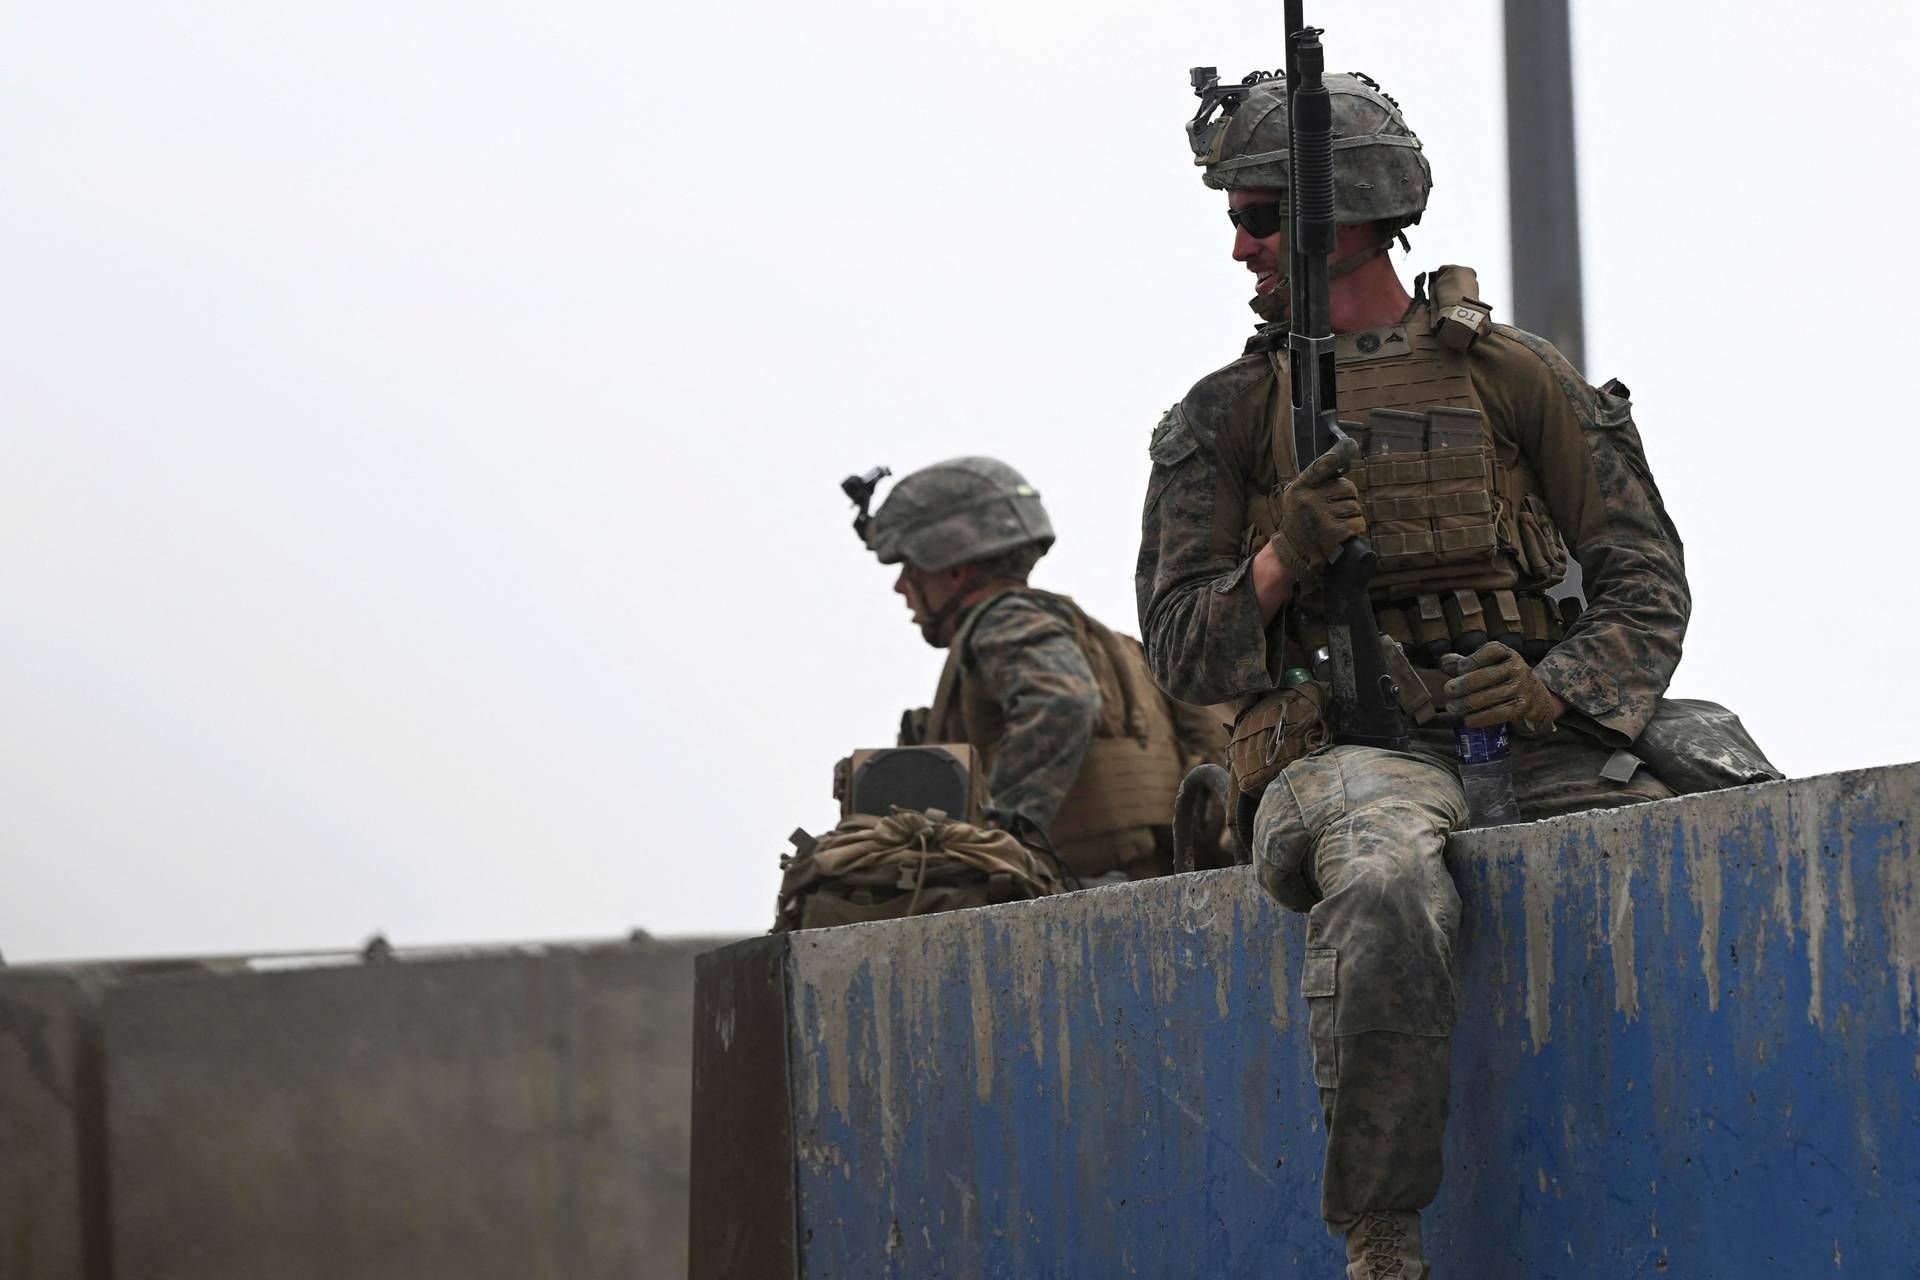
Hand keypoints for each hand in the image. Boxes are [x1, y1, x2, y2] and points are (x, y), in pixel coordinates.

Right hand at [1269, 437, 1364, 577]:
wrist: (1291, 555)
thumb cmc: (1300, 523)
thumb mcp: (1299, 497)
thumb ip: (1316, 480)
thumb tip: (1342, 454)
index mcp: (1300, 487)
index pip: (1322, 465)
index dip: (1337, 455)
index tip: (1349, 444)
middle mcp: (1308, 498)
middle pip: (1348, 488)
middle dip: (1347, 500)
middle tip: (1333, 512)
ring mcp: (1320, 515)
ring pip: (1354, 508)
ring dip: (1351, 518)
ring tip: (1334, 526)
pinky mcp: (1332, 531)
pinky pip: (1356, 524)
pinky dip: (1354, 530)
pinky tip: (1341, 536)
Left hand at [1437, 641, 1564, 735]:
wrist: (1536, 698)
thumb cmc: (1503, 678)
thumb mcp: (1488, 665)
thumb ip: (1466, 663)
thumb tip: (1444, 662)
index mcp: (1507, 653)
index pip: (1491, 651)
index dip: (1472, 659)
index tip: (1459, 669)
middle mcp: (1517, 668)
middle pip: (1486, 676)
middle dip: (1464, 684)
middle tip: (1448, 690)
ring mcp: (1521, 688)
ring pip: (1489, 696)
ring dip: (1467, 703)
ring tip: (1452, 707)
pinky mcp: (1522, 708)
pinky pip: (1498, 713)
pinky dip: (1480, 718)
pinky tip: (1467, 720)